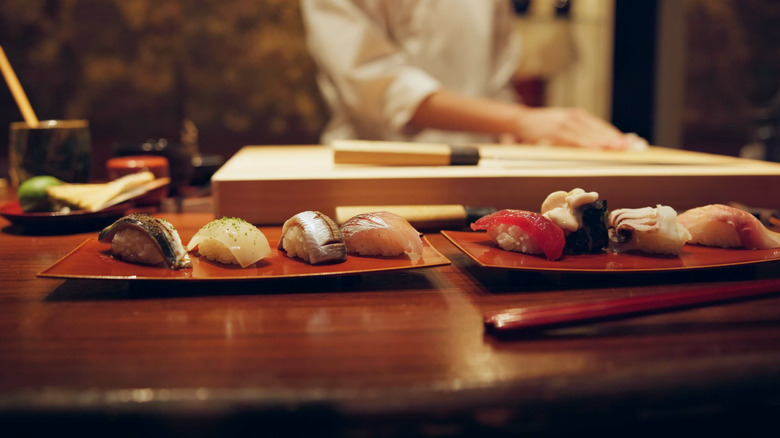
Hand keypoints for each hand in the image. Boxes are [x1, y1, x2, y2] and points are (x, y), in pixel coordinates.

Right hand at [511, 106, 636, 149]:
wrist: (521, 120)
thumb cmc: (542, 126)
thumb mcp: (562, 124)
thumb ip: (578, 132)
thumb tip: (597, 144)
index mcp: (578, 116)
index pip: (602, 127)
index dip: (617, 135)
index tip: (631, 143)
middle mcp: (574, 118)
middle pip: (599, 130)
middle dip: (616, 140)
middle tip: (632, 147)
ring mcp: (565, 124)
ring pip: (589, 135)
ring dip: (605, 143)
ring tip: (619, 149)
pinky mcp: (555, 131)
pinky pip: (574, 140)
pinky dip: (586, 144)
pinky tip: (596, 149)